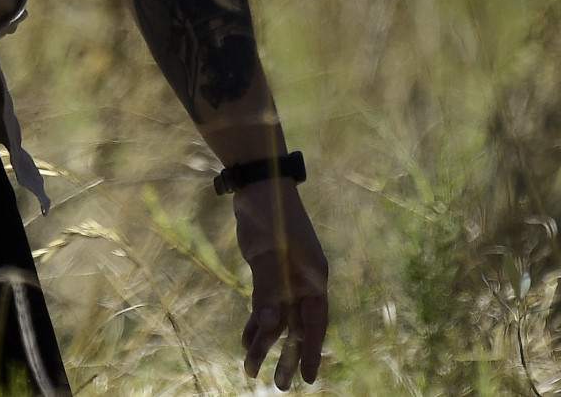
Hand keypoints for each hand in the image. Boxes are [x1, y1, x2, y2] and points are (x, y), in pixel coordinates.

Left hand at [234, 179, 328, 387]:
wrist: (258, 184)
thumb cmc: (270, 215)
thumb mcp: (269, 254)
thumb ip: (270, 290)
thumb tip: (272, 327)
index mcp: (313, 277)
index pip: (315, 322)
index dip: (311, 351)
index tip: (309, 378)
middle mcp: (303, 280)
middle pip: (297, 326)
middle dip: (288, 356)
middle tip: (281, 386)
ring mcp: (286, 276)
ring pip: (278, 318)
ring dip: (265, 343)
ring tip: (251, 370)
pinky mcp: (268, 271)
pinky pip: (264, 305)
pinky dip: (256, 323)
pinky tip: (245, 341)